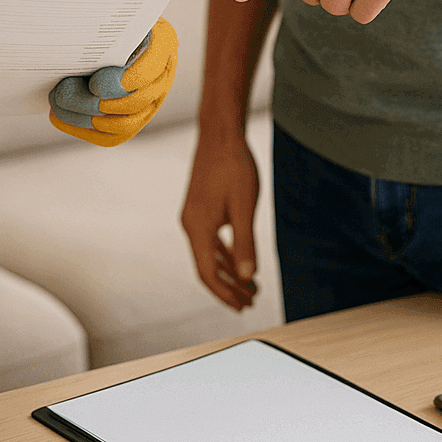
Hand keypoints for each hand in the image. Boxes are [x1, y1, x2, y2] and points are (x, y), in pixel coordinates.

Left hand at [48, 18, 177, 146]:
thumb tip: (79, 42)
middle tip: (60, 92)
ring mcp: (151, 101)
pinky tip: (59, 118)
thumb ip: (100, 19)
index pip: (153, 67)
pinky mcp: (134, 119)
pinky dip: (83, 130)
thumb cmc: (106, 13)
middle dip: (92, 101)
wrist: (107, 28)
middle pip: (135, 102)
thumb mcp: (108, 9)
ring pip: (123, 124)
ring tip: (56, 104)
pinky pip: (112, 136)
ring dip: (84, 118)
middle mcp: (163, 75)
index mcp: (163, 43)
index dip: (126, 80)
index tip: (95, 83)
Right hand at [181, 132, 260, 310]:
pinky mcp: (200, 209)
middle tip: (251, 302)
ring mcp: (194, 217)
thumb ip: (245, 243)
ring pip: (208, 255)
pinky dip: (225, 254)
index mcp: (198, 227)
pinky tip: (240, 260)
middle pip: (206, 267)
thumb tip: (248, 276)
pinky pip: (210, 241)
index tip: (243, 306)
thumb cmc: (234, 167)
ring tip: (251, 286)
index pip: (207, 273)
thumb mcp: (245, 207)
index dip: (226, 293)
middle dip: (229, 287)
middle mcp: (191, 225)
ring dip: (229, 272)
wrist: (220, 134)